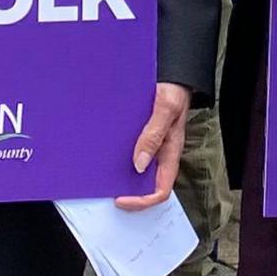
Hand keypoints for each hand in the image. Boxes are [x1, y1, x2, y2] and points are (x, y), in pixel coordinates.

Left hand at [115, 82, 190, 210]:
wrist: (172, 74)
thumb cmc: (174, 91)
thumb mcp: (166, 110)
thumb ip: (154, 135)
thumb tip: (139, 164)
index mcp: (170, 153)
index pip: (161, 190)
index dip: (142, 201)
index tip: (121, 199)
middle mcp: (160, 153)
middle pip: (147, 186)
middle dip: (128, 193)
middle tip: (107, 191)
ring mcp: (151, 146)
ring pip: (136, 171)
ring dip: (121, 176)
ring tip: (102, 175)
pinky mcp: (141, 137)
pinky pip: (129, 153)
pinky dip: (117, 158)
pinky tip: (104, 153)